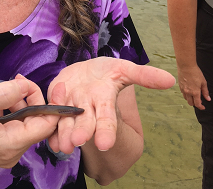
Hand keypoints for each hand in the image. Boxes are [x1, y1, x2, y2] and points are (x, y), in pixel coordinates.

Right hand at [0, 77, 58, 171]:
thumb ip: (5, 93)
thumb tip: (25, 85)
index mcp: (10, 144)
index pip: (46, 125)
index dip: (52, 103)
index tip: (54, 85)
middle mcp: (11, 152)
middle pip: (37, 122)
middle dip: (32, 98)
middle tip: (17, 80)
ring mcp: (4, 151)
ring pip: (25, 123)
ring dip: (20, 103)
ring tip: (4, 88)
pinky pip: (13, 127)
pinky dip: (11, 110)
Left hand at [47, 57, 174, 153]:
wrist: (86, 70)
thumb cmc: (108, 72)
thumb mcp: (125, 69)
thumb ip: (144, 75)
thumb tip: (170, 80)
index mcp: (103, 100)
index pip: (107, 118)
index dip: (106, 130)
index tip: (104, 144)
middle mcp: (86, 107)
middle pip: (84, 122)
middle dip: (80, 133)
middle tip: (75, 142)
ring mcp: (69, 104)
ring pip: (65, 121)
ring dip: (62, 133)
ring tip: (60, 144)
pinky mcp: (54, 99)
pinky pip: (49, 112)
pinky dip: (46, 120)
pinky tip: (43, 127)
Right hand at [177, 64, 210, 109]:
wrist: (186, 66)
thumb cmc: (195, 72)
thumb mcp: (203, 82)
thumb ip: (205, 92)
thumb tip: (208, 98)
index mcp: (195, 92)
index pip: (197, 104)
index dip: (201, 107)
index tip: (203, 107)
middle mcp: (188, 92)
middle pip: (191, 103)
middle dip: (195, 104)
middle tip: (199, 101)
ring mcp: (183, 89)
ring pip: (186, 99)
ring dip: (190, 99)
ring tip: (194, 96)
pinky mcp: (180, 86)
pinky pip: (183, 93)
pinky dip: (186, 94)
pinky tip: (189, 91)